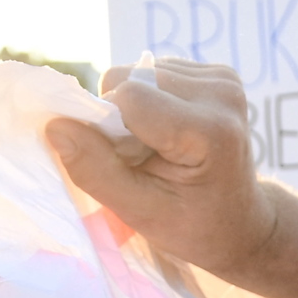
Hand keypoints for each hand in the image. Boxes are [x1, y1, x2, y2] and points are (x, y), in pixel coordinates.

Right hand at [45, 57, 278, 280]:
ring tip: (158, 149)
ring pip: (140, 71)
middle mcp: (222, 92)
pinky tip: (169, 133)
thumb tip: (54, 126)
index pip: (129, 98)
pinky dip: (150, 102)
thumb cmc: (193, 226)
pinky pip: (156, 72)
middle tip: (141, 159)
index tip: (124, 163)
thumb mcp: (141, 213)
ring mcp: (224, 78)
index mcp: (210, 131)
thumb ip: (97, 171)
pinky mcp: (218, 72)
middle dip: (120, 116)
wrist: (242, 223)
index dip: (108, 128)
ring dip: (134, 109)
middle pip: (131, 78)